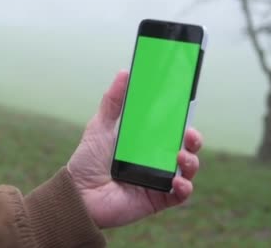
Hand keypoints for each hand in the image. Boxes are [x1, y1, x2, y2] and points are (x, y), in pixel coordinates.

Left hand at [67, 70, 202, 227]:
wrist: (77, 194)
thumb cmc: (87, 161)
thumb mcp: (100, 126)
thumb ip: (113, 101)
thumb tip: (125, 72)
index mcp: (146, 141)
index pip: (171, 127)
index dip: (183, 117)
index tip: (187, 105)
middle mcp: (156, 159)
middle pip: (186, 146)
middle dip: (194, 138)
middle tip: (189, 132)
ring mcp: (159, 179)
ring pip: (187, 169)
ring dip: (191, 161)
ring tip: (180, 156)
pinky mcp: (158, 199)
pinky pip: (180, 194)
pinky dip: (184, 187)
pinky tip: (177, 181)